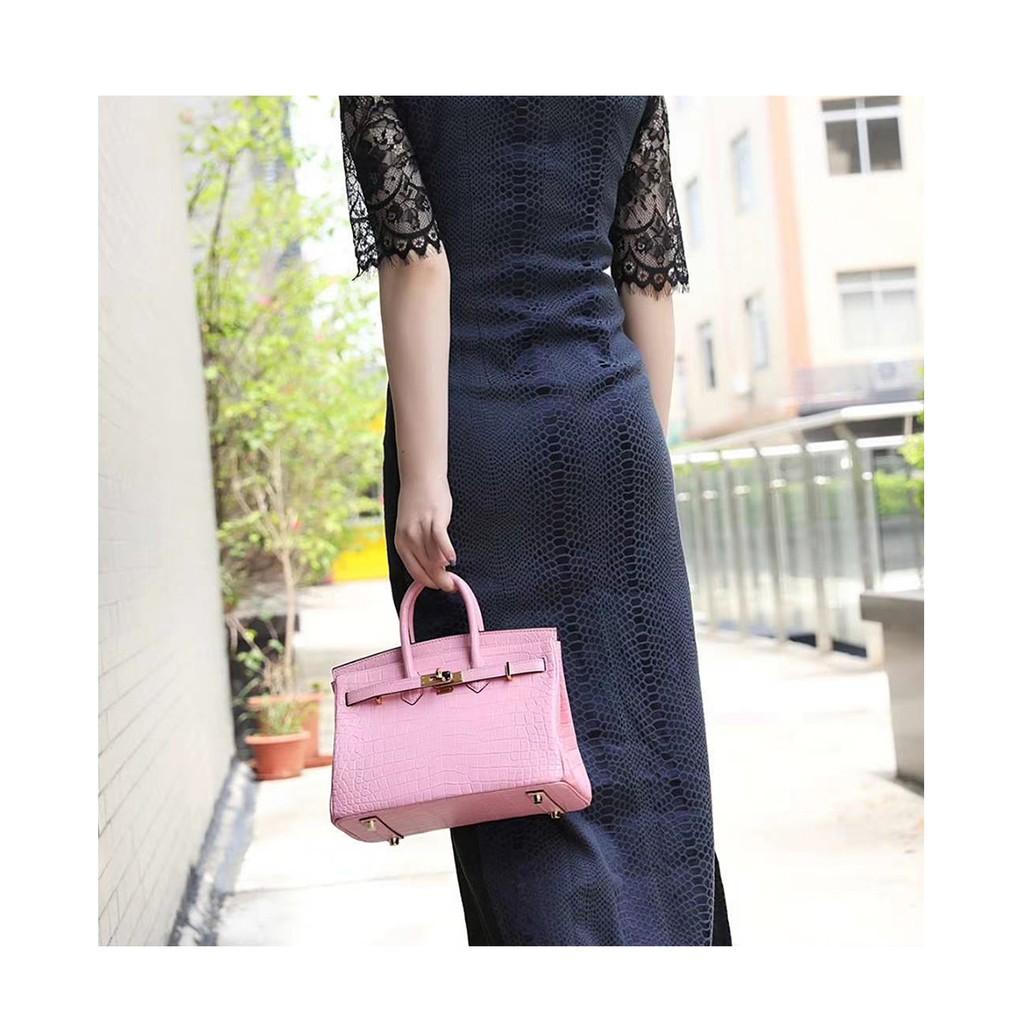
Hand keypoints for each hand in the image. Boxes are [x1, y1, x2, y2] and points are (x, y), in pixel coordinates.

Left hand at [395, 476, 457, 591]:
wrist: (420, 478)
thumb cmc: (417, 504)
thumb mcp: (411, 529)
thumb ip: (419, 547)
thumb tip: (434, 567)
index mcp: (401, 543)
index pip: (415, 571)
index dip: (428, 583)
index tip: (440, 588)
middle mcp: (409, 537)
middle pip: (426, 567)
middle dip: (440, 581)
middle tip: (451, 587)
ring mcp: (421, 528)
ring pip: (434, 557)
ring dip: (444, 570)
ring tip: (454, 578)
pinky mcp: (434, 518)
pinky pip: (441, 540)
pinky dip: (447, 552)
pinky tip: (453, 560)